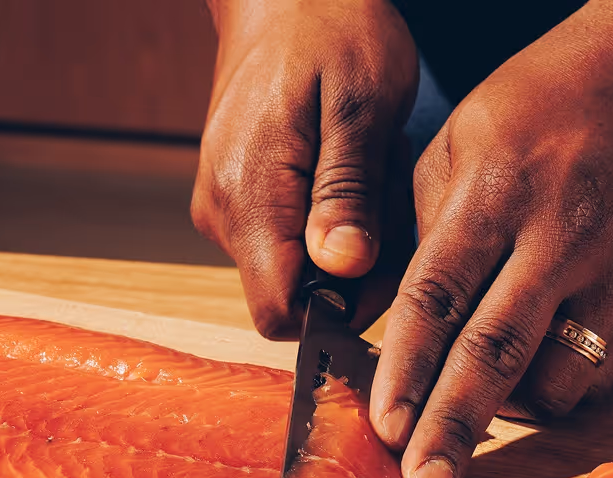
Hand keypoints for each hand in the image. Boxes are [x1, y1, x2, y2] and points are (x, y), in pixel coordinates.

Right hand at [192, 0, 418, 336]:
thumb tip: (342, 269)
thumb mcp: (361, 104)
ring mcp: (227, 208)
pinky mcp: (240, 200)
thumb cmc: (330, 28)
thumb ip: (348, 193)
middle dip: (356, 272)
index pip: (280, 314)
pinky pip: (292, 243)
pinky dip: (334, 224)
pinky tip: (352, 176)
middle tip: (387, 200)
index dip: (338, 313)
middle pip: (296, 297)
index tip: (382, 266)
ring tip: (370, 176)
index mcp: (250, 197)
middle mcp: (225, 214)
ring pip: (299, 272)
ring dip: (350, 243)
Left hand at [370, 5, 612, 477]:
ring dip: (509, 410)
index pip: (441, 297)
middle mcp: (560, 236)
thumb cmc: (532, 110)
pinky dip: (556, 392)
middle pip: (499, 352)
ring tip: (478, 400)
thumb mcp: (453, 148)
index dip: (409, 370)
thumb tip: (399, 330)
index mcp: (496, 192)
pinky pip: (600, 374)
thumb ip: (424, 238)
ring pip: (558, 378)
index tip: (386, 430)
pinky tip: (531, 375)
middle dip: (457, 428)